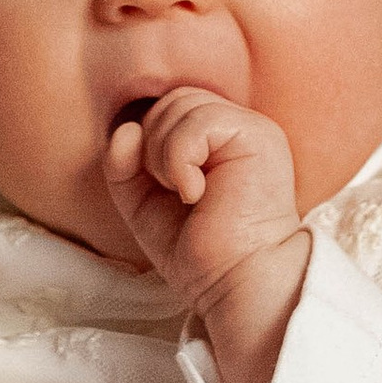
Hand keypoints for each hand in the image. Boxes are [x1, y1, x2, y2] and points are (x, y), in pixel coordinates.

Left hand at [103, 88, 309, 382]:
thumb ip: (124, 165)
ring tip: (186, 195)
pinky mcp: (257, 136)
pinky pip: (196, 122)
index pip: (169, 108)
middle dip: (153, 145)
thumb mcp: (143, 204)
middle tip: (173, 193)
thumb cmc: (199, 253)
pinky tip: (195, 193)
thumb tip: (125, 128)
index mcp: (220, 139)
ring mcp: (252, 128)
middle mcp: (239, 127)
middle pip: (173, 99)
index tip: (164, 191)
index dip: (149, 143)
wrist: (235, 283)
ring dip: (164, 155)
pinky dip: (179, 159)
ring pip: (181, 104)